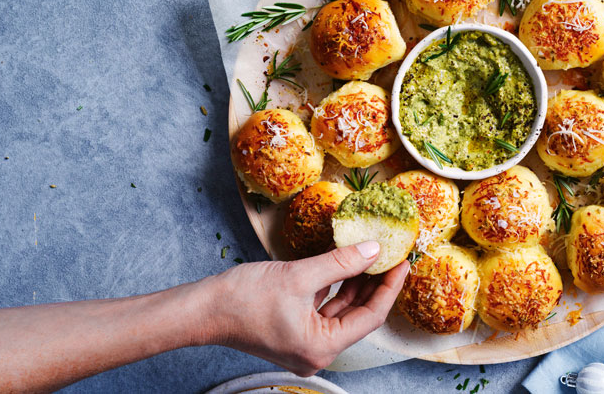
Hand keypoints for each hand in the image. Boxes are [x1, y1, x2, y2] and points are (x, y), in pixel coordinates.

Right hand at [203, 241, 408, 375]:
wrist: (202, 309)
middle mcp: (316, 352)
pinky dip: (335, 289)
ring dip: (355, 284)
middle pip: (358, 316)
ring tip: (371, 256)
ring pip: (342, 312)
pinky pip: (324, 311)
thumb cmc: (242, 298)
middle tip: (390, 257)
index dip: (388, 287)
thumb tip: (373, 251)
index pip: (370, 317)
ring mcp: (305, 345)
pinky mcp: (295, 333)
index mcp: (322, 347)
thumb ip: (341, 264)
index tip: (402, 263)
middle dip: (374, 285)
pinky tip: (344, 266)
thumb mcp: (300, 275)